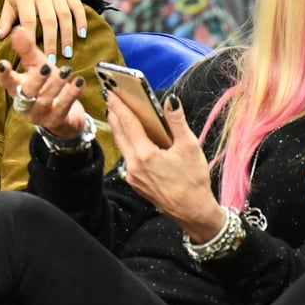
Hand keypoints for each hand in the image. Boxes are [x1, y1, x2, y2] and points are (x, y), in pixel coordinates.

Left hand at [0, 0, 86, 63]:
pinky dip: (81, 20)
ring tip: (67, 53)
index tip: (34, 55)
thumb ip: (5, 20)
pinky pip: (77, 6)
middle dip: (51, 41)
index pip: (29, 20)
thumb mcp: (8, 3)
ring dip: (67, 35)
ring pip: (64, 15)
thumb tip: (0, 37)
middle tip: (52, 61)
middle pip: (49, 20)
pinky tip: (82, 35)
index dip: (32, 38)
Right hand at [0, 26, 86, 138]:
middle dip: (35, 80)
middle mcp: (25, 104)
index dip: (4, 74)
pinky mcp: (56, 122)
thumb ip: (26, 49)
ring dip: (55, 85)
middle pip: (25, 94)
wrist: (66, 114)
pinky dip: (70, 95)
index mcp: (18, 89)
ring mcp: (40, 115)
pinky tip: (79, 82)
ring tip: (66, 71)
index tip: (3, 63)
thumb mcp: (37, 65)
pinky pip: (62, 108)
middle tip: (46, 66)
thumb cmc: (48, 85)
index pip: (7, 82)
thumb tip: (17, 29)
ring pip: (44, 101)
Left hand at [107, 91, 222, 242]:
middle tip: (110, 97)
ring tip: (118, 113)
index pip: (128, 124)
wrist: (192, 212)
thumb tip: (170, 101)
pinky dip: (127, 142)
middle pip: (119, 133)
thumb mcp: (190, 147)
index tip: (112, 92)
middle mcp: (133, 165)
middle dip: (114, 114)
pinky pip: (127, 156)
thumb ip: (177, 122)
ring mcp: (132, 174)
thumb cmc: (194, 180)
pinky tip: (131, 136)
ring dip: (119, 128)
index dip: (119, 106)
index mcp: (145, 155)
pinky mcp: (134, 181)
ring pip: (122, 145)